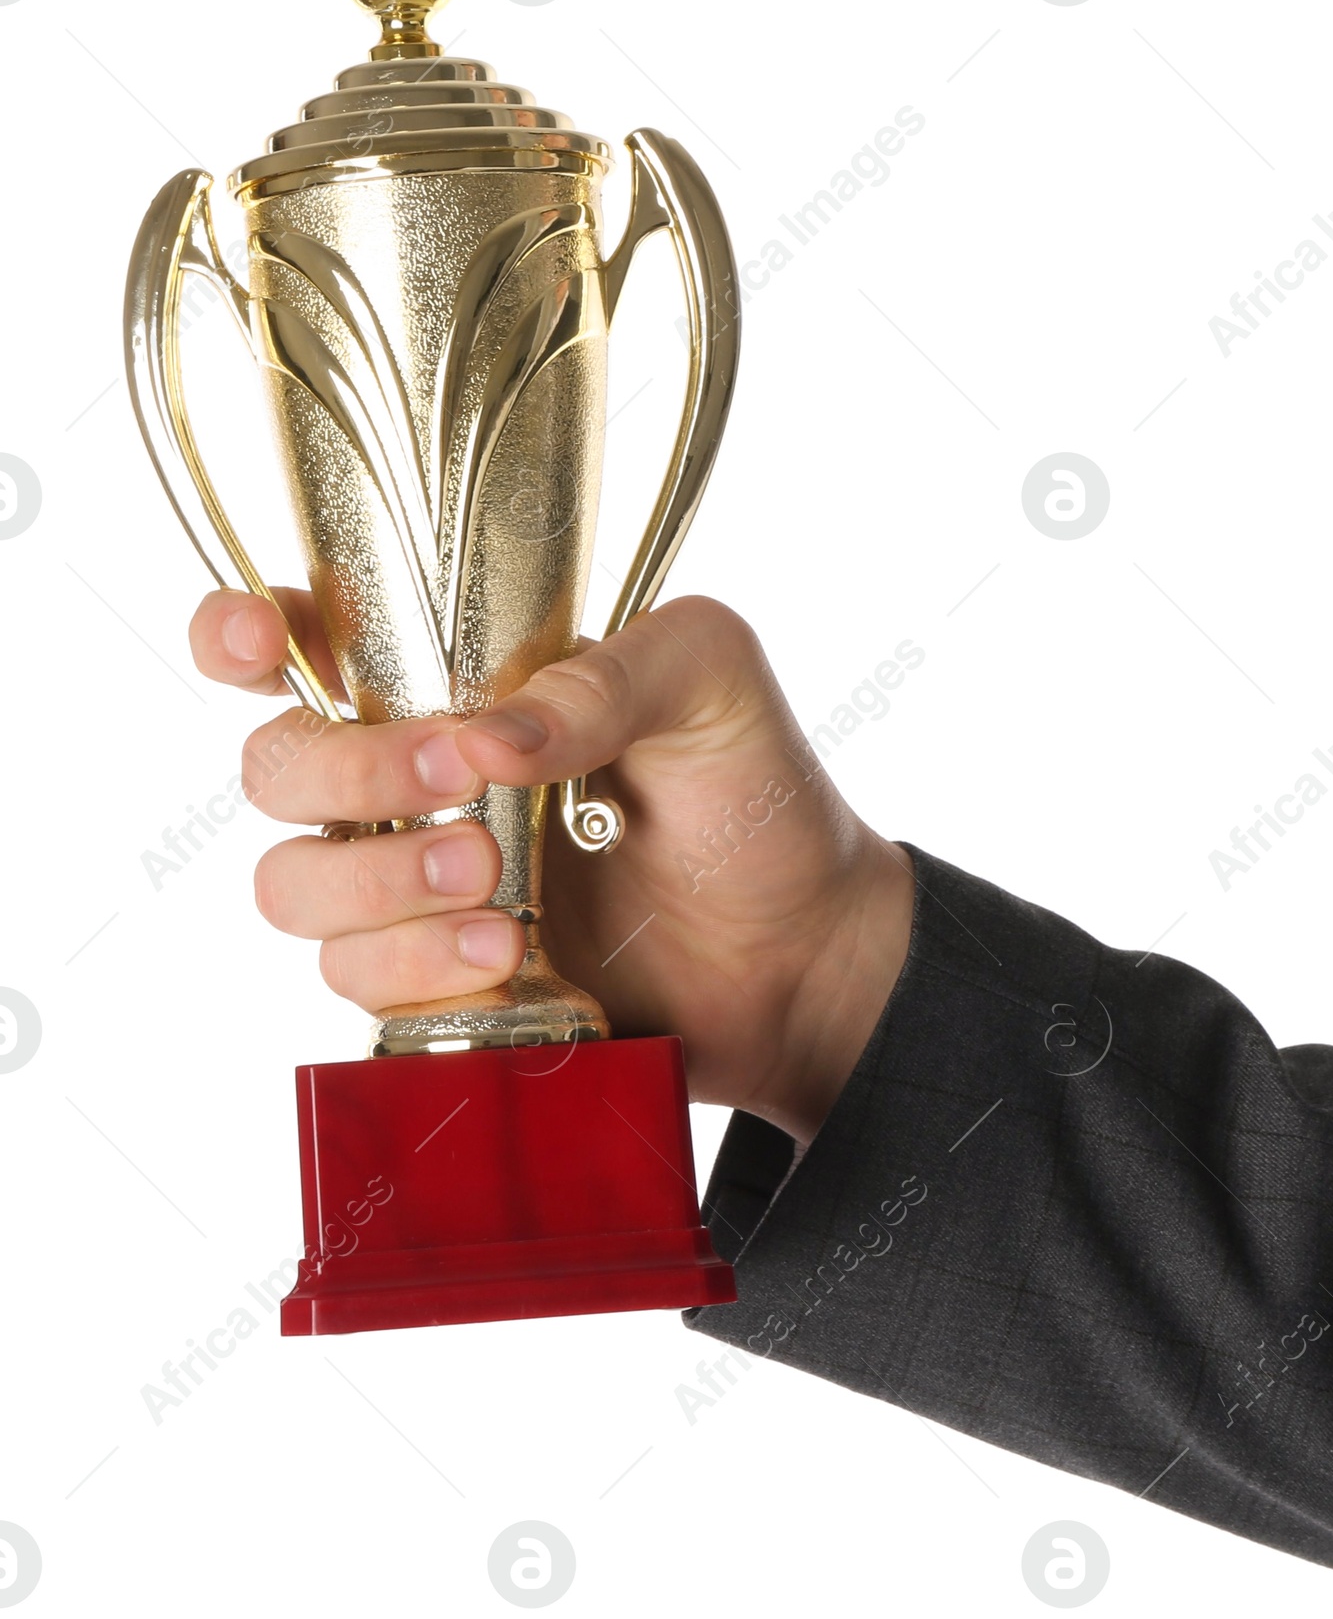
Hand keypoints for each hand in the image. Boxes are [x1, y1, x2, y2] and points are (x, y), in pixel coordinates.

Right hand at [189, 591, 912, 1143]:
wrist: (801, 952)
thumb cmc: (753, 793)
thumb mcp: (709, 683)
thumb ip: (605, 675)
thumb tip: (488, 736)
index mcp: (459, 681)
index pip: (303, 640)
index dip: (244, 635)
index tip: (262, 643)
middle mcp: (412, 780)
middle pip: (276, 769)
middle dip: (351, 778)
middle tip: (463, 792)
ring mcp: (414, 885)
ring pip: (294, 886)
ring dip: (383, 890)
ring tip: (504, 900)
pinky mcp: (435, 981)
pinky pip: (357, 983)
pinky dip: (420, 972)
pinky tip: (514, 962)